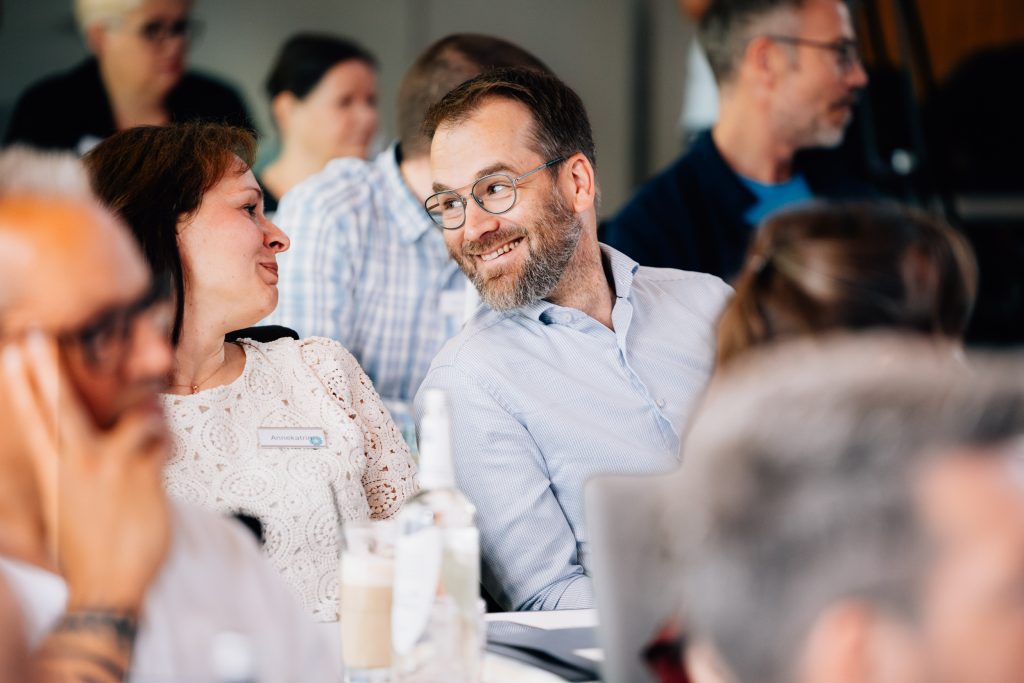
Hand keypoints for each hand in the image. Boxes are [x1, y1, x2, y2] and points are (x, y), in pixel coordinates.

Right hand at [1, 332, 170, 612]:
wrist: (107, 587)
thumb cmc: (91, 549)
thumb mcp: (71, 507)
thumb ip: (76, 471)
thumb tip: (91, 442)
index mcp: (56, 473)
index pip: (34, 422)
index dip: (23, 387)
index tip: (13, 355)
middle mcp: (77, 465)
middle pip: (60, 408)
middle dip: (47, 370)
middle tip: (37, 337)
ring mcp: (110, 468)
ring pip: (137, 417)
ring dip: (151, 417)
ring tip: (154, 427)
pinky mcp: (143, 475)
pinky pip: (164, 441)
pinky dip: (169, 443)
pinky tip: (167, 454)